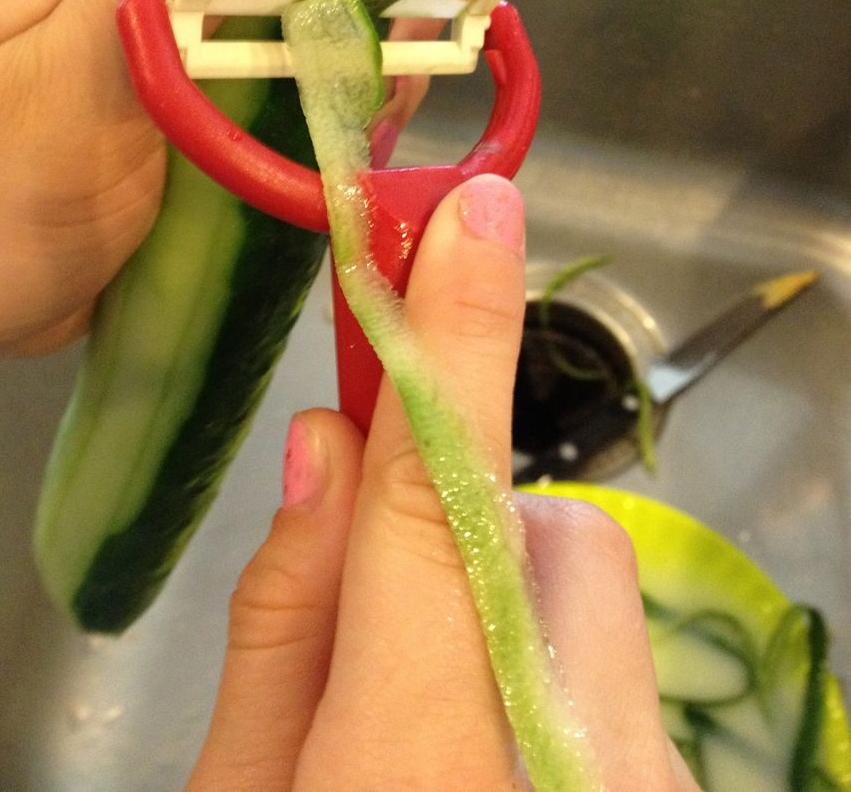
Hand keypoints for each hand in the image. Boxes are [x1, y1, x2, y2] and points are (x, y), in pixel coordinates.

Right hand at [189, 174, 700, 790]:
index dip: (456, 339)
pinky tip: (482, 740)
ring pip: (587, 585)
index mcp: (424, 760)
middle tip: (374, 591)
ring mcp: (643, 778)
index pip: (440, 495)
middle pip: (549, 527)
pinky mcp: (666, 785)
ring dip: (501, 584)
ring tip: (421, 701)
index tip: (475, 212)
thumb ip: (279, 623)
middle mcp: (576, 759)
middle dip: (461, 507)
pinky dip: (540, 650)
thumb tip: (326, 444)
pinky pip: (615, 658)